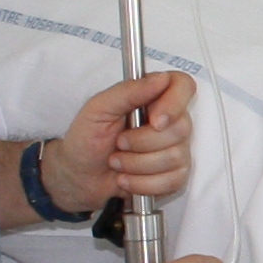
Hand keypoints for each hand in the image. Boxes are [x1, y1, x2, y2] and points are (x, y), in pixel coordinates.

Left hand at [45, 70, 194, 218]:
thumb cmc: (86, 139)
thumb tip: (161, 79)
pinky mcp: (175, 176)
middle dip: (142, 142)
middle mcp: (169, 121)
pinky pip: (173, 181)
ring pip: (174, 157)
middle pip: (180, 128)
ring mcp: (176, 149)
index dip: (174, 104)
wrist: (79, 177)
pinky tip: (126, 179)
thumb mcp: (98, 109)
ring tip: (117, 163)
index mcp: (152, 97)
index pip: (183, 86)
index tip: (154, 121)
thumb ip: (128, 91)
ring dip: (137, 165)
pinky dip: (142, 184)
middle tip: (118, 143)